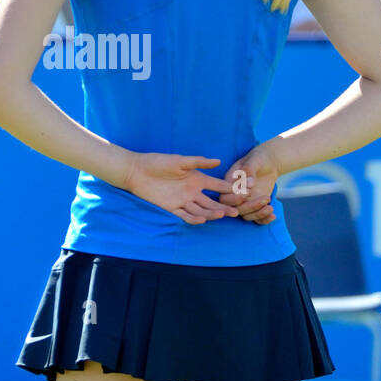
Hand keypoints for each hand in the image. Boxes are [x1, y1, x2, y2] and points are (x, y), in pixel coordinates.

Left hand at [123, 153, 239, 224]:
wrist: (136, 171)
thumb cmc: (158, 162)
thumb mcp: (180, 161)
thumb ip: (198, 162)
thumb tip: (218, 161)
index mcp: (197, 180)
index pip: (217, 186)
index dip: (230, 189)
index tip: (244, 192)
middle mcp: (192, 192)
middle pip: (211, 202)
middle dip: (224, 206)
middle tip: (237, 211)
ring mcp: (183, 201)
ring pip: (201, 210)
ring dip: (212, 213)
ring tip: (223, 215)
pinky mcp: (171, 208)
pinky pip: (185, 215)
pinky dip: (194, 218)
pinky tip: (202, 220)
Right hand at [217, 141, 283, 224]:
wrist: (269, 163)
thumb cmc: (259, 159)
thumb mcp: (254, 160)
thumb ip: (250, 169)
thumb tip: (249, 183)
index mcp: (229, 184)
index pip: (225, 197)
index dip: (234, 198)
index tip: (249, 192)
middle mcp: (235, 196)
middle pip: (236, 208)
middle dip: (250, 206)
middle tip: (265, 198)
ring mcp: (245, 203)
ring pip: (246, 215)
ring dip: (258, 213)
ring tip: (270, 207)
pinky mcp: (255, 207)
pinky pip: (256, 218)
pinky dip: (264, 220)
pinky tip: (273, 215)